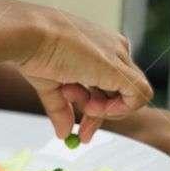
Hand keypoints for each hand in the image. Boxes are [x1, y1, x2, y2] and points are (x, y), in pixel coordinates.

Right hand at [11, 5, 152, 142]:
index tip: (80, 127)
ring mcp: (118, 58)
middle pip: (118, 92)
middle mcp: (112, 50)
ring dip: (105, 112)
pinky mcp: (121, 69)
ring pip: (130, 96)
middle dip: (99, 116)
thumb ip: (61, 108)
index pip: (107, 84)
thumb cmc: (36, 50)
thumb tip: (64, 133)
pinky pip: (139, 97)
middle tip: (84, 134)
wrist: (30, 37)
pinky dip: (121, 110)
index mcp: (98, 47)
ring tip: (82, 106)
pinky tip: (95, 108)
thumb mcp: (51, 84)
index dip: (95, 108)